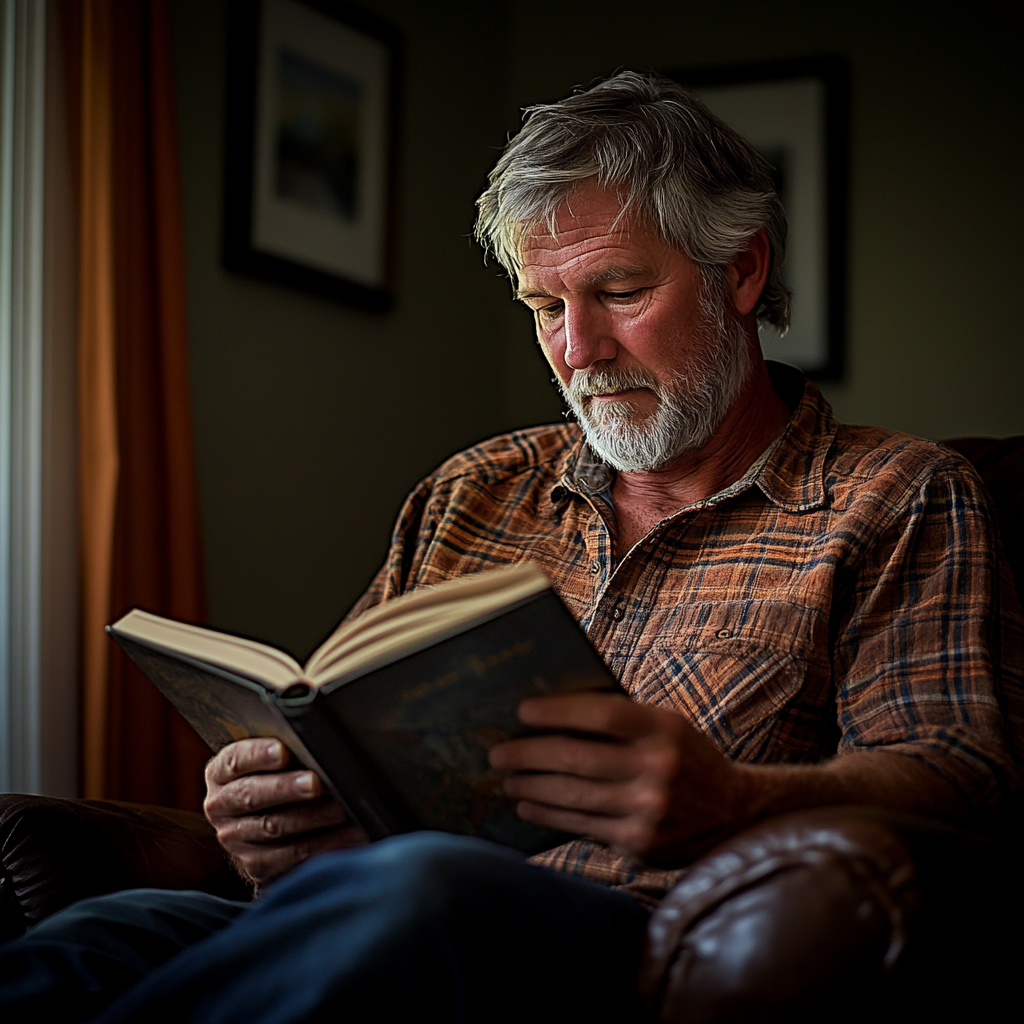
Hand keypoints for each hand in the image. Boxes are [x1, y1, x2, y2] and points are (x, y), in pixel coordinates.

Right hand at [204, 738, 367, 885]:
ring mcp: (236, 839)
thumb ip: (286, 751)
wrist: (262, 831)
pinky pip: (291, 857)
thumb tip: (318, 741)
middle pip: (251, 795)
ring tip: (341, 809)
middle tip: (316, 782)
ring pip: (273, 827)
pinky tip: (347, 836)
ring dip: (312, 818)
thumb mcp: (269, 762)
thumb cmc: (275, 780)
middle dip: (286, 788)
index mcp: (222, 774)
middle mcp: (222, 806)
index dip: (258, 754)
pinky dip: (323, 845)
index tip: (283, 751)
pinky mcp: (257, 865)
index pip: (235, 760)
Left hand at [488, 693, 747, 865]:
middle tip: (498, 752)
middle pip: (576, 757)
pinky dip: (548, 813)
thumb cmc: (687, 758)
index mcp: (664, 729)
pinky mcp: (639, 843)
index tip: (522, 711)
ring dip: (530, 786)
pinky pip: (581, 826)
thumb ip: (622, 719)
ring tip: (507, 778)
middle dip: (528, 754)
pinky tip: (528, 804)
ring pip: (572, 796)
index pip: (601, 714)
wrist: (734, 813)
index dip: (557, 711)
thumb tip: (552, 714)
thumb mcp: (667, 726)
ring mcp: (648, 809)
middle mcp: (657, 768)